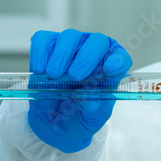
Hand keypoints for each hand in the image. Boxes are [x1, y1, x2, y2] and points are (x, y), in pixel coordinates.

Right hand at [26, 29, 131, 152]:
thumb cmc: (80, 115)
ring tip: (53, 75)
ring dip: (61, 55)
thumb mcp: (92, 118)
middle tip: (75, 76)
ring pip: (70, 37)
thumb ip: (94, 109)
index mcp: (111, 69)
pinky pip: (43, 39)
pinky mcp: (47, 48)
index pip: (121, 57)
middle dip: (86, 57)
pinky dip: (40, 52)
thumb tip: (89, 100)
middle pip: (97, 41)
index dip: (118, 60)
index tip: (110, 70)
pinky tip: (39, 69)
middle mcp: (93, 53)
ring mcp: (70, 48)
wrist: (54, 123)